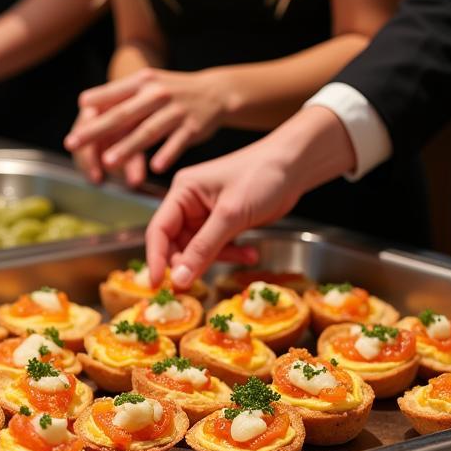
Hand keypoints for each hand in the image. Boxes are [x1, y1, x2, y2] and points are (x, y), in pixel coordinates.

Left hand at [65, 67, 238, 186]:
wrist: (216, 92)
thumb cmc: (172, 92)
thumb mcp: (147, 85)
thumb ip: (119, 95)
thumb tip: (84, 104)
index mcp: (142, 83)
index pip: (113, 96)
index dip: (93, 108)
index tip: (75, 122)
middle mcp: (157, 94)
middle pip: (123, 114)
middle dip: (96, 130)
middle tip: (74, 143)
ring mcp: (176, 111)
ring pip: (148, 130)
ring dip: (128, 147)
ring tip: (108, 162)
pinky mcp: (193, 127)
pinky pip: (178, 142)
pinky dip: (167, 154)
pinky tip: (155, 167)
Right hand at [146, 105, 356, 287]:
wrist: (296, 165)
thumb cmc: (262, 176)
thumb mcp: (230, 215)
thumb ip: (204, 249)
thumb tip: (179, 280)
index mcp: (182, 193)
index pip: (159, 231)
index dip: (155, 259)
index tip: (156, 286)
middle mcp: (189, 204)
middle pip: (177, 244)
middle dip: (193, 262)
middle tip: (204, 280)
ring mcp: (207, 215)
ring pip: (199, 250)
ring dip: (221, 258)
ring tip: (246, 256)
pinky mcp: (224, 223)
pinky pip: (218, 247)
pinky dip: (233, 253)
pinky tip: (251, 253)